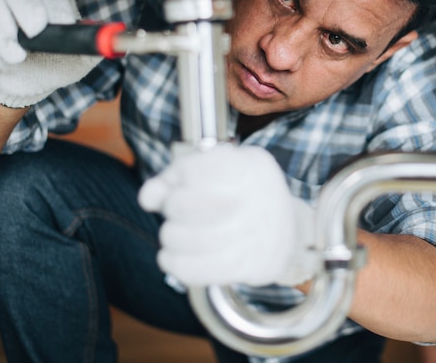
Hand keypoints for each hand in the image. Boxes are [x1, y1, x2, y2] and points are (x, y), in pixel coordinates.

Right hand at [0, 0, 101, 107]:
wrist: (35, 81)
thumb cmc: (61, 62)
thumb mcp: (84, 58)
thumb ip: (97, 47)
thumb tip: (112, 40)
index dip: (56, 2)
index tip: (63, 23)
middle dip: (26, 6)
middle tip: (36, 31)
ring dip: (2, 31)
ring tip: (18, 57)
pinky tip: (5, 63)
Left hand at [139, 144, 317, 286]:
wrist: (287, 231)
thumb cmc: (243, 196)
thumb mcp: (218, 170)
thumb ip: (177, 175)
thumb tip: (148, 198)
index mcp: (249, 166)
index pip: (190, 169)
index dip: (175, 180)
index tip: (180, 187)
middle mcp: (256, 197)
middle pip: (181, 204)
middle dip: (170, 209)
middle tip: (178, 213)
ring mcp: (254, 234)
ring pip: (182, 238)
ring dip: (170, 237)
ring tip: (176, 235)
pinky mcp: (249, 267)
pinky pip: (195, 270)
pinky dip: (174, 264)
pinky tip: (171, 258)